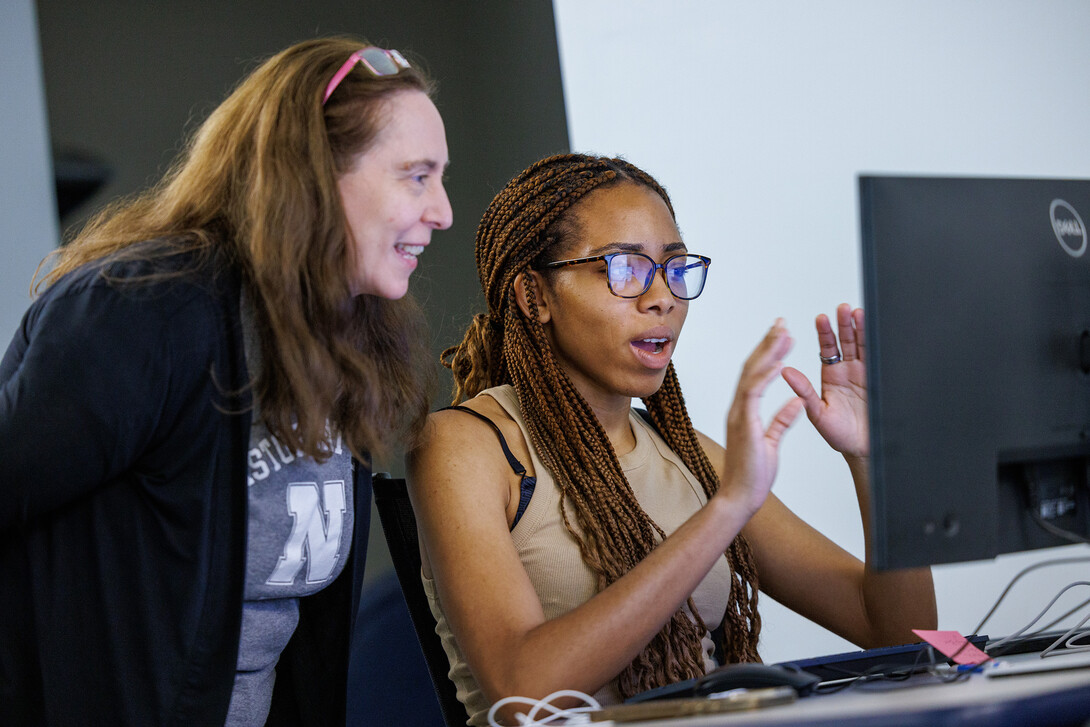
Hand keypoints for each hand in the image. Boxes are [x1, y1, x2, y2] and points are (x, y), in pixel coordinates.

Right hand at [719, 319, 804, 516]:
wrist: (740, 496)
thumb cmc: (753, 475)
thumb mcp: (773, 442)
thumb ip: (782, 421)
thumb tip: (795, 403)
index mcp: (744, 412)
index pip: (755, 375)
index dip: (768, 354)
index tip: (781, 336)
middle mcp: (739, 408)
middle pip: (752, 367)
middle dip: (767, 343)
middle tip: (781, 322)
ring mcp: (739, 414)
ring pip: (752, 374)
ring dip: (768, 352)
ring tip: (784, 332)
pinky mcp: (744, 423)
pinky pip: (755, 393)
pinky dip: (766, 375)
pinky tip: (779, 362)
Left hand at [781, 303, 868, 458]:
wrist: (864, 451)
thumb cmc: (839, 436)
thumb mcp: (817, 413)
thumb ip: (804, 391)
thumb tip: (785, 371)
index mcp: (831, 377)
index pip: (828, 348)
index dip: (825, 332)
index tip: (821, 317)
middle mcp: (848, 372)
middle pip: (847, 341)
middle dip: (845, 324)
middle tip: (842, 308)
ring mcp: (866, 375)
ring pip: (863, 346)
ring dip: (861, 329)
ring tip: (857, 312)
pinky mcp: (880, 380)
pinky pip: (878, 358)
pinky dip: (877, 343)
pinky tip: (875, 329)